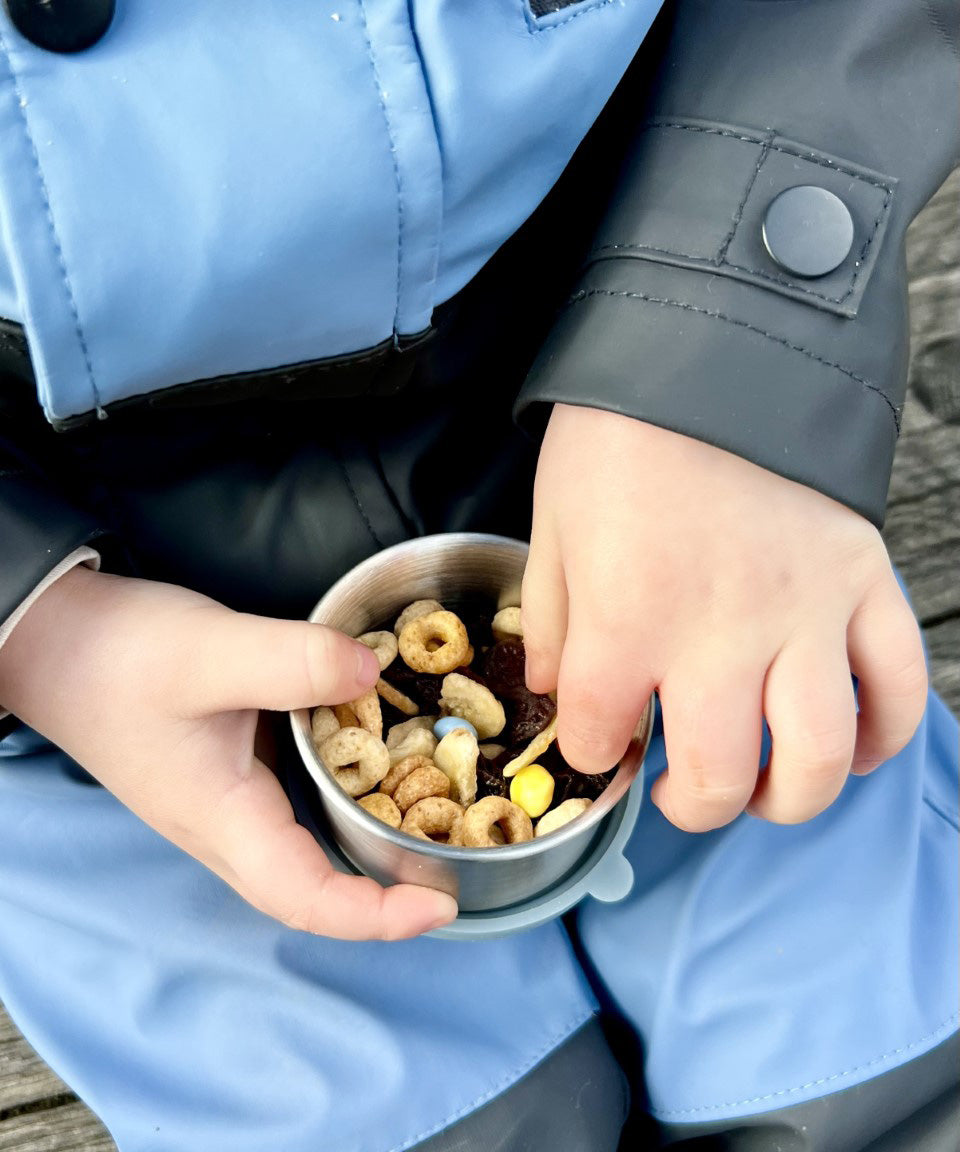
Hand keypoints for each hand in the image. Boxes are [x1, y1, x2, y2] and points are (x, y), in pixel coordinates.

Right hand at [0, 567, 456, 937]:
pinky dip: (341, 797)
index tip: (441, 903)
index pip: (304, 897)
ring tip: (430, 825)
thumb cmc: (119, 656)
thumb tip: (373, 675)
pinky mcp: (227, 771)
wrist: (54, 638)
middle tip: (452, 866)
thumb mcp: (211, 653)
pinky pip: (293, 806)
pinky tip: (374, 762)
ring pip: (303, 850)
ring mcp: (223, 802)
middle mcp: (225, 827)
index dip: (375, 915)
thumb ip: (294, 663)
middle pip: (309, 890)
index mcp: (221, 819)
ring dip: (365, 851)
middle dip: (382, 896)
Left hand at [522, 404, 927, 830]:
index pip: (602, 734)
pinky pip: (899, 683)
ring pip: (819, 754)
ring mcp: (803, 614)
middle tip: (680, 790)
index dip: (592, 750)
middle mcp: (719, 636)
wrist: (711, 346)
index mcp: (628, 619)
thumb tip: (556, 688)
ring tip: (767, 792)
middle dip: (690, 804)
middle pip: (717, 774)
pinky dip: (888, 733)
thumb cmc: (620, 434)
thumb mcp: (553, 522)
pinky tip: (857, 748)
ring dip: (792, 796)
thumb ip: (553, 619)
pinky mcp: (863, 584)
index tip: (598, 738)